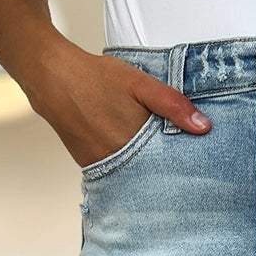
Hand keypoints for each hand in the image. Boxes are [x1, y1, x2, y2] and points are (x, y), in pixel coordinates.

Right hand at [24, 40, 211, 167]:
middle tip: (190, 172)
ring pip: (136, 177)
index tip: (200, 166)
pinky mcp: (92, 167)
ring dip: (149, 171)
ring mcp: (104, 167)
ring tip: (164, 164)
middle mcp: (119, 163)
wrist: (51, 80)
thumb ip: (172, 105)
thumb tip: (204, 128)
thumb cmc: (97, 78)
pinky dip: (132, 168)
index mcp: (135, 145)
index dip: (186, 166)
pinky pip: (120, 174)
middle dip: (169, 173)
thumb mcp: (139, 83)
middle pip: (154, 175)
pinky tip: (139, 158)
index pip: (170, 166)